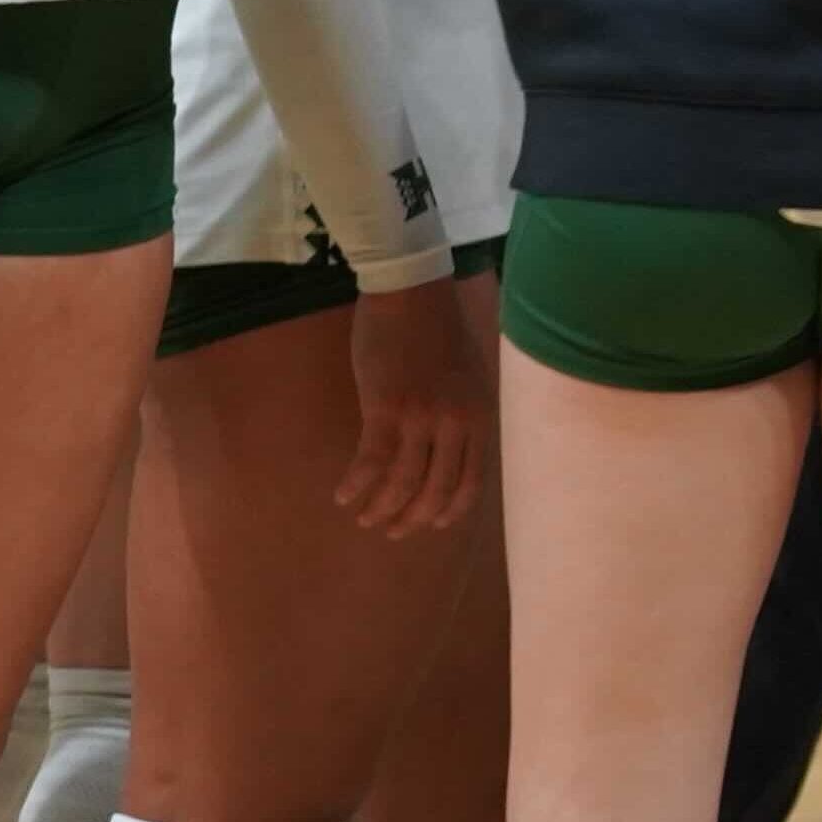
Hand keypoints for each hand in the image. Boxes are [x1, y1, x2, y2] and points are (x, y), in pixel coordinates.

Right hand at [329, 278, 490, 537]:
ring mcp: (421, 418)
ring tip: (364, 518)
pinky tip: (343, 495)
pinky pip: (371, 461)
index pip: (470, 482)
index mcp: (478, 417)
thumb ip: (461, 415)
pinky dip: (357, 484)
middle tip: (390, 530)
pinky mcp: (386, 409)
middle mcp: (455, 424)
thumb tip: (448, 449)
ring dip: (381, 508)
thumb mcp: (467, 377)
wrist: (411, 291)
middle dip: (412, 518)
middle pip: (435, 490)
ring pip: (403, 483)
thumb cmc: (436, 328)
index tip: (432, 525)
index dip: (449, 510)